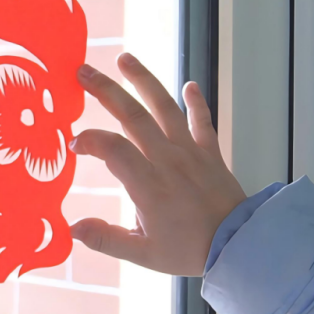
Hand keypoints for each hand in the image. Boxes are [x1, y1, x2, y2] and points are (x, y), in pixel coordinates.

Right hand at [69, 53, 246, 275]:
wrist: (242, 247)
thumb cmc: (190, 251)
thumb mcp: (143, 253)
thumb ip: (105, 239)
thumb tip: (71, 228)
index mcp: (148, 185)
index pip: (112, 149)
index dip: (89, 140)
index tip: (75, 143)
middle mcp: (168, 160)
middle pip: (132, 116)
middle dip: (105, 91)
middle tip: (82, 73)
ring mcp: (190, 152)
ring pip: (164, 107)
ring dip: (143, 80)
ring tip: (125, 59)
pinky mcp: (210, 153)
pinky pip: (202, 121)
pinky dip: (197, 102)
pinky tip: (190, 85)